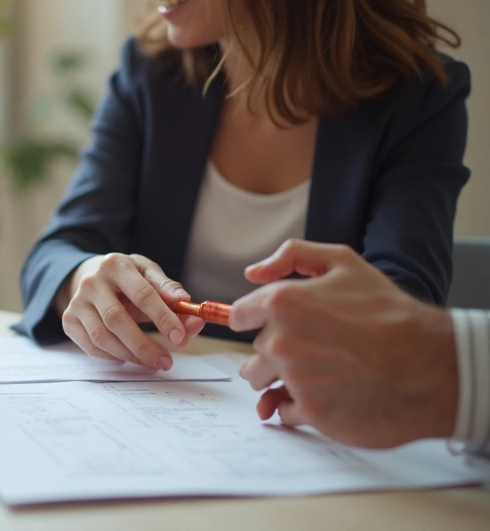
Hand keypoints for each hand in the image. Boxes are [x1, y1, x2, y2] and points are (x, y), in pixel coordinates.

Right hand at [57, 253, 204, 369]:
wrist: (88, 275)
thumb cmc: (126, 277)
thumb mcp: (148, 273)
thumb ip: (170, 292)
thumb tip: (191, 312)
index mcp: (116, 265)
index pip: (142, 294)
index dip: (162, 317)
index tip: (180, 337)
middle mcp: (92, 282)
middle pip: (116, 319)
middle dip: (144, 345)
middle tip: (166, 361)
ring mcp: (77, 302)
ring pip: (102, 337)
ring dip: (130, 355)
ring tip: (152, 361)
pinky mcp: (68, 320)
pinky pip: (91, 346)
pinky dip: (112, 356)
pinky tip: (128, 356)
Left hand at [229, 239, 457, 447]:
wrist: (429, 364)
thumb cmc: (389, 313)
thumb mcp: (344, 263)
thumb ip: (292, 256)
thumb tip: (252, 272)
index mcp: (282, 302)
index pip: (238, 316)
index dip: (254, 320)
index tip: (271, 325)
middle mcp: (281, 340)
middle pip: (255, 349)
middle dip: (277, 348)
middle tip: (315, 348)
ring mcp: (293, 378)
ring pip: (261, 381)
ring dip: (279, 378)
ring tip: (316, 371)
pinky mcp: (310, 411)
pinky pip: (284, 410)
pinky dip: (299, 405)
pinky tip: (326, 394)